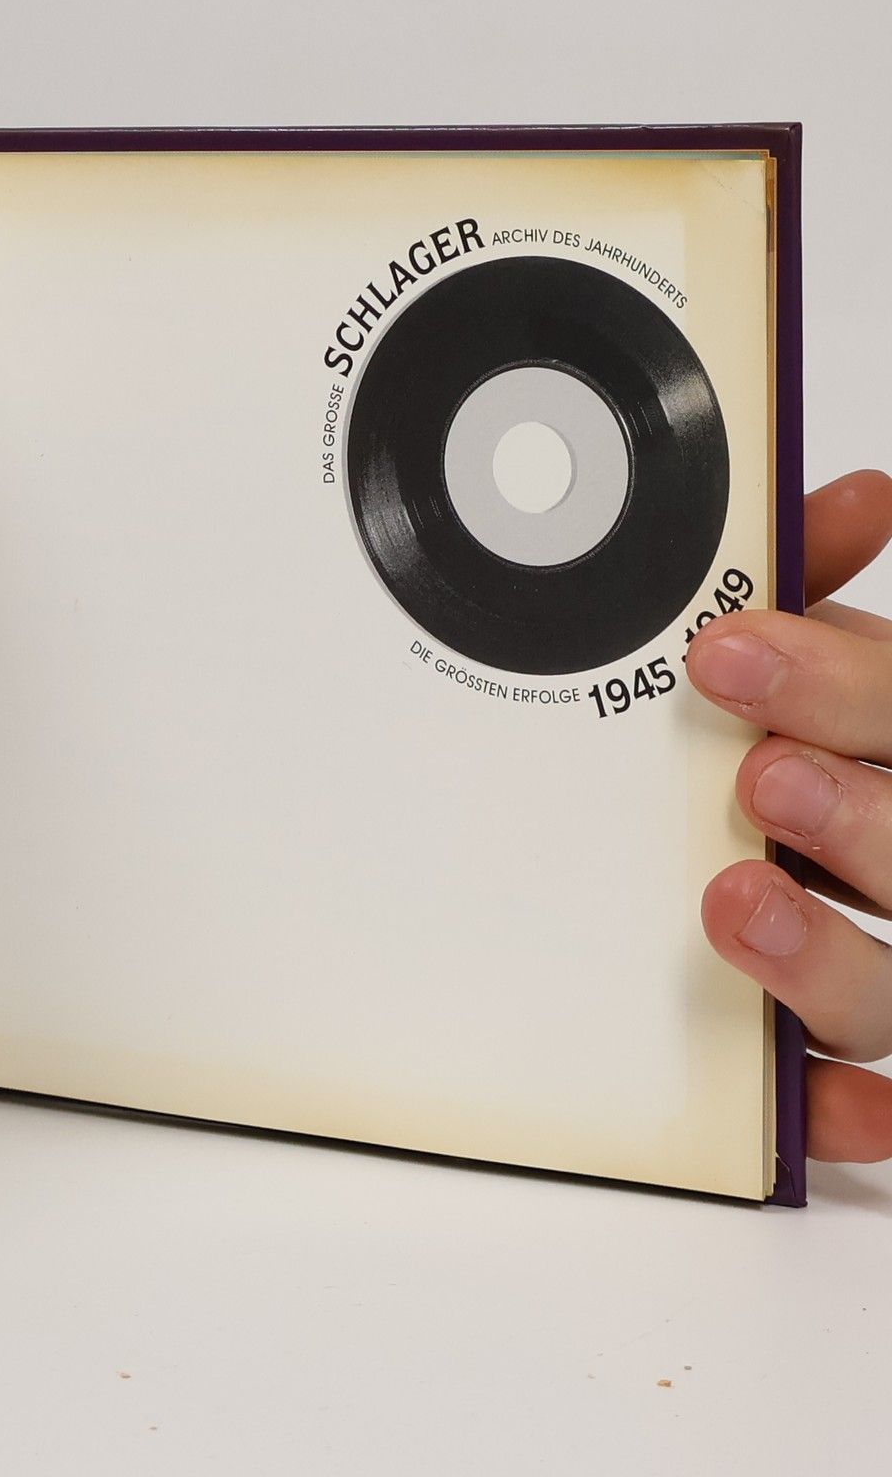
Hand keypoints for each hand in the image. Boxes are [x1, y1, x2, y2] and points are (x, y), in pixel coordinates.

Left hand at [689, 469, 891, 1164]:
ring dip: (829, 958)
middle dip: (857, 816)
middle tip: (761, 777)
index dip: (837, 685)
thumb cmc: (817, 748)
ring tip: (735, 904)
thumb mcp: (809, 668)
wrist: (797, 823)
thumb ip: (810, 587)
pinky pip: (877, 1108)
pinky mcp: (865, 1067)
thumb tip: (852, 494)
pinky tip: (809, 1101)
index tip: (729, 653)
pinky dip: (848, 1112)